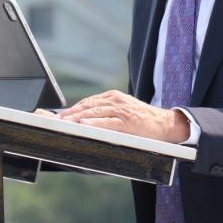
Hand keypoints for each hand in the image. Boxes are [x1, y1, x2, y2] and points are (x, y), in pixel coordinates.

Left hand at [56, 90, 189, 142]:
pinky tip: (84, 125)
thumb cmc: (143, 120)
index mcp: (114, 97)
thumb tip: (86, 120)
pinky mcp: (127, 122)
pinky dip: (94, 123)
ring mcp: (122, 111)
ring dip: (77, 118)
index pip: (88, 102)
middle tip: (56, 121)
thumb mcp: (124, 110)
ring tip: (64, 123)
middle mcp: (116, 101)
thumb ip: (107, 112)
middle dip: (70, 113)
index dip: (72, 109)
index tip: (59, 116)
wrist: (165, 124)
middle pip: (88, 106)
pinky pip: (107, 122)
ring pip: (95, 112)